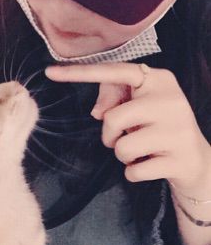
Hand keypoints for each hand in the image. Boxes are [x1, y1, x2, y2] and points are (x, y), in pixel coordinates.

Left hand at [45, 63, 210, 193]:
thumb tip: (97, 113)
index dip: (79, 73)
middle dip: (109, 135)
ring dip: (122, 154)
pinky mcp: (181, 159)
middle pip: (112, 118)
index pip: (113, 71)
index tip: (49, 72)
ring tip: (140, 150)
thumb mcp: (138, 106)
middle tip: (123, 137)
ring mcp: (178, 129)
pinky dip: (133, 172)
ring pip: (121, 147)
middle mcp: (170, 99)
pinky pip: (133, 171)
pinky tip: (150, 165)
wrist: (197, 160)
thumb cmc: (158, 126)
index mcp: (157, 79)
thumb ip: (113, 97)